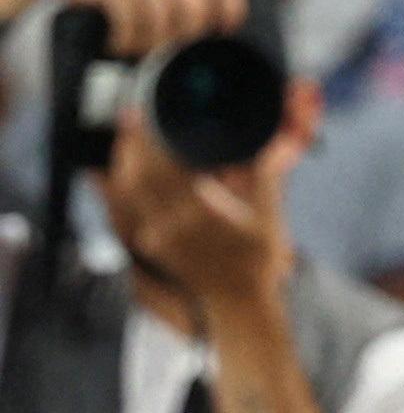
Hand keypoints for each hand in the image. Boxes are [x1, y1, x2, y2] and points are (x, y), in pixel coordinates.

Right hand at [10, 0, 246, 54]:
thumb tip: (205, 27)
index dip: (233, 6)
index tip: (225, 30)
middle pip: (196, 9)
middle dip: (185, 37)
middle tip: (166, 49)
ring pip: (163, 21)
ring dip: (149, 45)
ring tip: (135, 49)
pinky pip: (131, 23)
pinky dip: (125, 41)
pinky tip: (117, 44)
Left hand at [109, 108, 285, 311]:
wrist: (238, 302)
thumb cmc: (257, 257)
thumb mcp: (268, 209)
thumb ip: (266, 169)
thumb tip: (274, 134)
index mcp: (201, 211)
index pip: (165, 165)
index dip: (150, 137)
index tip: (146, 114)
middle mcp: (171, 225)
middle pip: (137, 177)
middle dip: (131, 144)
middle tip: (131, 117)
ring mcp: (156, 238)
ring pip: (126, 194)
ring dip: (122, 164)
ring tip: (124, 140)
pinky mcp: (150, 246)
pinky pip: (125, 212)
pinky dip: (118, 190)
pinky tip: (117, 176)